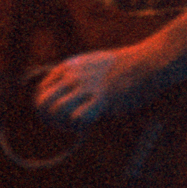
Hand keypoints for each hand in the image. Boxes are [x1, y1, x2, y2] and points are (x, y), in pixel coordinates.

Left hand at [30, 43, 157, 127]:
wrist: (144, 63)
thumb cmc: (121, 66)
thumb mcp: (91, 62)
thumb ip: (75, 74)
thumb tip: (62, 90)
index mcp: (69, 66)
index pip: (41, 90)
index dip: (45, 106)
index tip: (56, 114)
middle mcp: (73, 75)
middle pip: (43, 101)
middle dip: (48, 117)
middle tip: (61, 125)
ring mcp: (86, 87)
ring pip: (57, 109)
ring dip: (63, 123)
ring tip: (76, 125)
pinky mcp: (101, 99)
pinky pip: (78, 117)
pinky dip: (80, 125)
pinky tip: (89, 123)